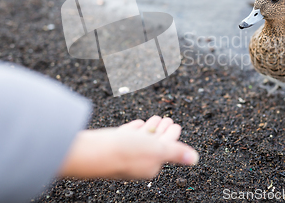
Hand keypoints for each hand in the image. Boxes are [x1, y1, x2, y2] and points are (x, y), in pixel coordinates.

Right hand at [58, 116, 198, 178]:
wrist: (90, 152)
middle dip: (162, 131)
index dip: (172, 135)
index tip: (175, 124)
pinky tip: (136, 125)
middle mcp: (137, 162)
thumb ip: (176, 152)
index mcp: (151, 165)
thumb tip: (194, 158)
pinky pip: (125, 137)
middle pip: (154, 144)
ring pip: (140, 140)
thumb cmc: (123, 152)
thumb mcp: (157, 150)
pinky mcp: (110, 146)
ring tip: (154, 119)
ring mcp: (123, 154)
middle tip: (167, 119)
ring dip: (149, 129)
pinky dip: (134, 130)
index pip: (166, 148)